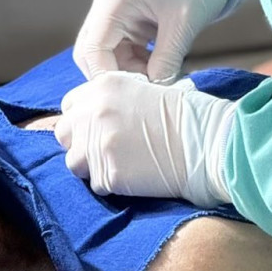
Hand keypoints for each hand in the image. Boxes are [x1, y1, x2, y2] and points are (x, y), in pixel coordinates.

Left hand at [54, 71, 237, 207]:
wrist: (208, 142)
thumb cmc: (188, 115)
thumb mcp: (146, 90)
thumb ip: (115, 99)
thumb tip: (100, 113)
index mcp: (104, 85)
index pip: (70, 104)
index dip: (82, 118)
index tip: (96, 128)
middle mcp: (95, 111)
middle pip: (64, 132)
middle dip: (79, 142)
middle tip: (103, 150)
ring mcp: (98, 144)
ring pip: (73, 161)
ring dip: (91, 166)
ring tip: (118, 166)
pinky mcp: (108, 173)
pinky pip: (96, 184)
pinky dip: (111, 185)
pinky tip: (134, 177)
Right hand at [74, 0, 233, 82]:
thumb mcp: (182, 24)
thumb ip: (166, 61)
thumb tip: (153, 92)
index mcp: (114, 0)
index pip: (92, 49)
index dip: (107, 76)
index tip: (133, 94)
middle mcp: (107, 5)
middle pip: (91, 52)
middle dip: (114, 75)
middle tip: (145, 89)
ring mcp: (116, 11)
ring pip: (107, 53)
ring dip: (128, 70)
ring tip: (160, 77)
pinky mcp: (129, 17)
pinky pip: (122, 48)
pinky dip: (137, 62)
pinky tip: (160, 67)